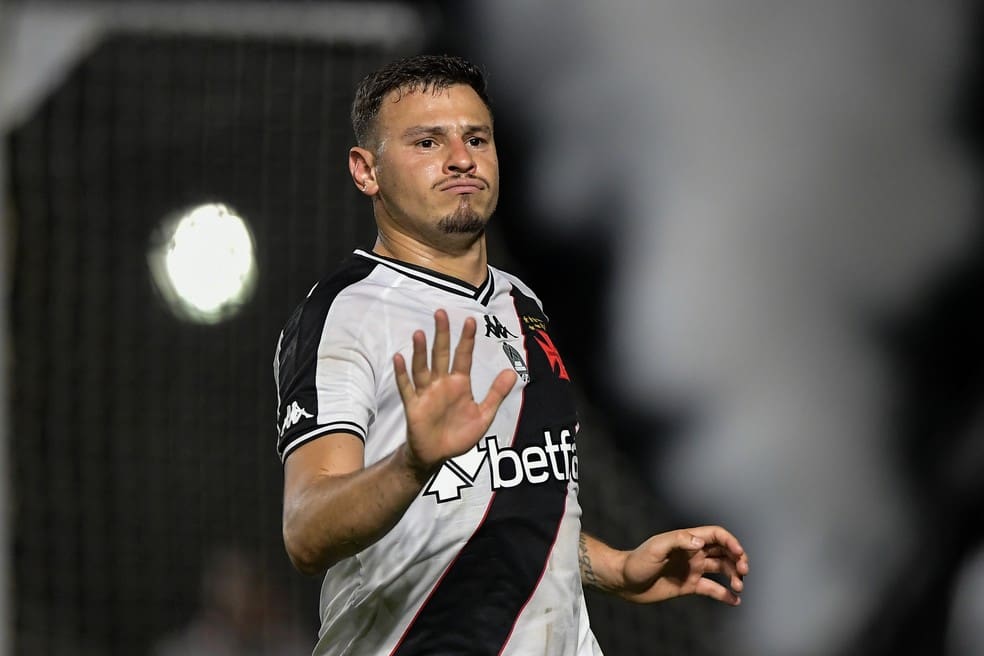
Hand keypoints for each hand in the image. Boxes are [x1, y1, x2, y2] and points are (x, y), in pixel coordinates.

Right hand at [394, 309, 516, 479]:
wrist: (438, 455)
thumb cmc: (459, 435)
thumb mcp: (484, 415)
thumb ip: (496, 394)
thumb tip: (512, 372)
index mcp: (460, 383)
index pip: (464, 356)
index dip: (467, 339)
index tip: (471, 320)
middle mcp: (442, 383)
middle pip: (441, 354)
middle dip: (442, 335)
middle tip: (441, 313)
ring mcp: (426, 393)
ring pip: (423, 367)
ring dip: (421, 351)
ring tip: (420, 333)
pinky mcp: (414, 406)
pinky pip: (407, 388)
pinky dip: (402, 374)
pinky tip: (399, 357)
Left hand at [618, 525, 748, 604]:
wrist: (624, 581)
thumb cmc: (637, 561)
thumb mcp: (656, 547)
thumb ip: (678, 541)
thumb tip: (700, 542)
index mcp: (687, 540)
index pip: (716, 535)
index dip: (731, 542)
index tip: (739, 554)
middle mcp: (693, 553)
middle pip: (724, 551)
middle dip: (738, 558)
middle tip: (743, 571)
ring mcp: (692, 569)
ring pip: (721, 569)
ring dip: (734, 576)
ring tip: (739, 587)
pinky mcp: (689, 586)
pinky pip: (712, 589)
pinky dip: (725, 594)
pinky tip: (735, 600)